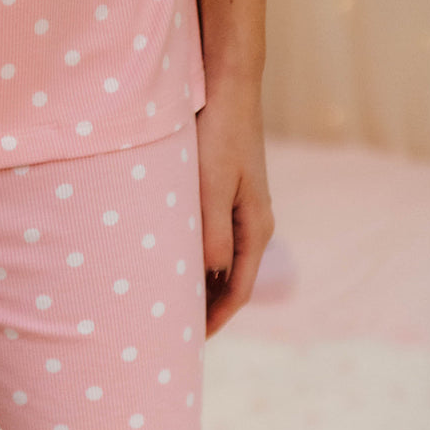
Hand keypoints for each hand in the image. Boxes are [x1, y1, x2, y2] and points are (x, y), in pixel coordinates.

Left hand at [195, 75, 274, 337]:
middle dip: (208, 311)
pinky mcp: (230, 198)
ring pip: (223, 265)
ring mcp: (244, 212)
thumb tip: (211, 277)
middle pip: (232, 283)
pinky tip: (175, 268)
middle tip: (175, 333)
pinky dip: (199, 263)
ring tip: (172, 308)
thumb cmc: (218, 135)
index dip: (215, 319)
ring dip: (202, 288)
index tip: (190, 342)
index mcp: (257, 229)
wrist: (229, 87)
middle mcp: (255, 225)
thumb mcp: (210, 189)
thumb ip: (211, 236)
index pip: (239, 291)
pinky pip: (217, 244)